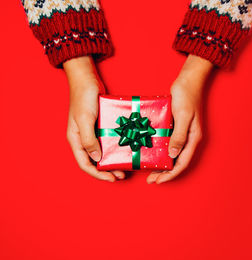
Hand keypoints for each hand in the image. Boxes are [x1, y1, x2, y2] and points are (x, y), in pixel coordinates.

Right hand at [64, 56, 124, 181]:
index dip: (98, 174)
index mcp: (76, 140)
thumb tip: (97, 158)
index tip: (112, 179)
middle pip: (94, 161)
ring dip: (113, 160)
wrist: (87, 79)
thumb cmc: (83, 98)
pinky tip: (127, 149)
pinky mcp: (101, 125)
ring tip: (125, 166)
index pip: (85, 163)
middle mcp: (83, 138)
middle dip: (107, 170)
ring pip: (103, 152)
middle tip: (121, 175)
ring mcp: (93, 132)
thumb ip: (89, 139)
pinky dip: (116, 147)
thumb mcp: (85, 119)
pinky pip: (108, 140)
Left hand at [147, 55, 212, 183]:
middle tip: (150, 181)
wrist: (189, 79)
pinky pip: (168, 143)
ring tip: (149, 171)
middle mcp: (189, 138)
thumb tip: (172, 156)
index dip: (170, 174)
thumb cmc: (187, 95)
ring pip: (172, 154)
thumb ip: (179, 136)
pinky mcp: (176, 126)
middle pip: (177, 161)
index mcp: (193, 138)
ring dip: (162, 164)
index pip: (182, 163)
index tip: (158, 181)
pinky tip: (150, 152)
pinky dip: (160, 150)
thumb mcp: (183, 116)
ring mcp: (183, 133)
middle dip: (164, 173)